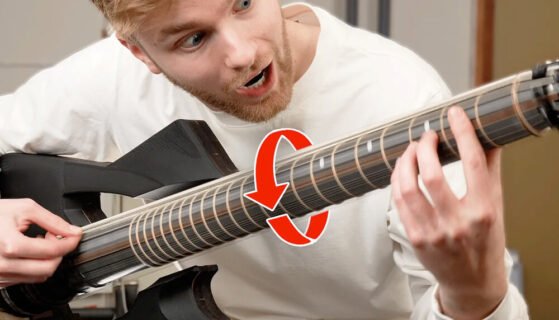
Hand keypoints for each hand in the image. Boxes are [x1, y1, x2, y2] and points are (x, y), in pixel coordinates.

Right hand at [0, 199, 81, 286]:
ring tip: (39, 242)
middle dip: (59, 253)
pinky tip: (28, 251)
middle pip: (48, 268)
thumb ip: (52, 221)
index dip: (70, 242)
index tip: (75, 235)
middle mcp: (3, 265)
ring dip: (47, 260)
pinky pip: (24, 279)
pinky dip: (33, 266)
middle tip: (55, 237)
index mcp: (11, 245)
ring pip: (38, 277)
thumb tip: (72, 231)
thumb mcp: (24, 208)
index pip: (53, 251)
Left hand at [391, 106, 506, 318]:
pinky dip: (398, 181)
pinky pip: (399, 202)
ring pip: (408, 188)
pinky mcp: (415, 238)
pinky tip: (402, 171)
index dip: (462, 132)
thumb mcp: (495, 205)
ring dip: (404, 162)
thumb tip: (488, 135)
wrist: (471, 281)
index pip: (473, 163)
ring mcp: (433, 232)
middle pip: (432, 175)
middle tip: (426, 137)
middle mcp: (458, 222)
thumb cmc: (485, 240)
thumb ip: (490, 170)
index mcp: (483, 210)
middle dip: (423, 148)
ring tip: (410, 151)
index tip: (453, 114)